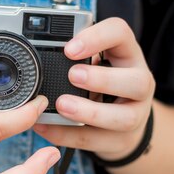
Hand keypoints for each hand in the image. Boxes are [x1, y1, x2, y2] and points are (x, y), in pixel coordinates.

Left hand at [34, 18, 154, 159]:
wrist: (122, 118)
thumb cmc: (102, 81)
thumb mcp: (94, 60)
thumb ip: (73, 56)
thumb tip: (33, 54)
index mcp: (127, 54)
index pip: (121, 33)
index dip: (97, 38)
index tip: (69, 48)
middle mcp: (140, 83)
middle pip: (137, 81)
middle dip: (102, 79)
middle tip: (72, 75)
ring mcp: (136, 114)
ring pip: (124, 118)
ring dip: (89, 112)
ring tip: (61, 105)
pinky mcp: (122, 140)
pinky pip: (96, 140)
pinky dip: (67, 135)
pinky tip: (45, 127)